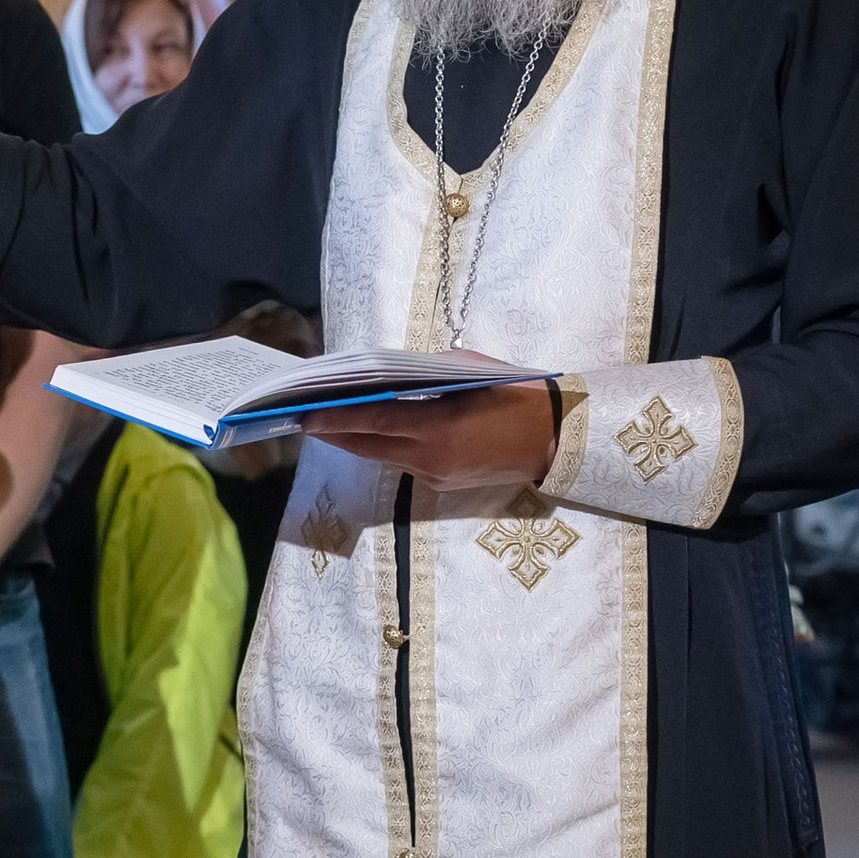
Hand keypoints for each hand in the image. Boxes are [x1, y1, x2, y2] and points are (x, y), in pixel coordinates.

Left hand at [310, 377, 555, 516]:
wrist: (556, 440)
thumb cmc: (516, 394)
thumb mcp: (471, 372)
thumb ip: (426, 373)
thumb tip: (390, 374)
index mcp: (438, 426)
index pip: (375, 420)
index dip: (336, 419)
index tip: (304, 415)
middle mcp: (430, 457)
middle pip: (368, 444)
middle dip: (334, 431)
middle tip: (302, 414)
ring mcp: (434, 476)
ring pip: (381, 456)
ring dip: (354, 440)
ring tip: (326, 421)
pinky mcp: (440, 486)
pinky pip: (401, 463)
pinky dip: (382, 446)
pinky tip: (370, 431)